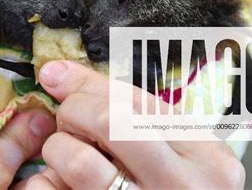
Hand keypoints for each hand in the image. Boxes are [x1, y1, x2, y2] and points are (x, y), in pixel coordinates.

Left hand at [19, 61, 245, 188]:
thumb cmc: (178, 187)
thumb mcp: (176, 151)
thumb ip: (133, 115)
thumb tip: (59, 73)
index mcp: (205, 155)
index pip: (136, 100)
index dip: (88, 84)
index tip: (59, 77)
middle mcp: (181, 184)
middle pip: (108, 121)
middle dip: (74, 110)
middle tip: (68, 120)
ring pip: (80, 161)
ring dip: (59, 148)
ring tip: (64, 153)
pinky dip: (46, 182)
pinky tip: (52, 179)